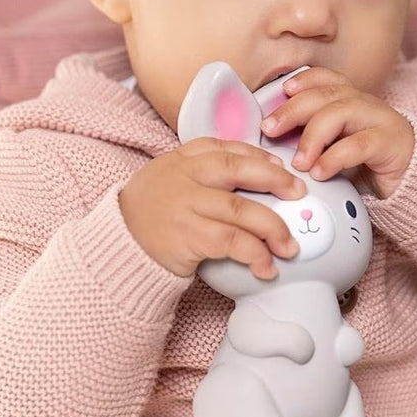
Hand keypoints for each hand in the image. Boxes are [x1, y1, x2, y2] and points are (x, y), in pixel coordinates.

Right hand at [119, 139, 305, 279]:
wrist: (117, 246)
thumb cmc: (152, 212)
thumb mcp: (173, 178)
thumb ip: (207, 170)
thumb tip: (263, 172)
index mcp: (184, 157)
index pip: (229, 148)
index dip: (260, 158)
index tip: (282, 169)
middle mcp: (186, 176)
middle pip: (239, 170)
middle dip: (276, 181)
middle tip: (299, 194)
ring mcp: (186, 205)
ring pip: (242, 210)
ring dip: (274, 228)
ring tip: (290, 246)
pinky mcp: (188, 236)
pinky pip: (232, 242)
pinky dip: (255, 254)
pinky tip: (266, 267)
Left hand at [259, 68, 414, 199]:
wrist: (413, 184)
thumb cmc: (368, 167)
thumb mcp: (335, 149)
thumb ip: (310, 140)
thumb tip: (272, 141)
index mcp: (350, 100)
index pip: (326, 79)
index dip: (304, 79)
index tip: (284, 90)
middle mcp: (365, 104)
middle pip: (326, 95)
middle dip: (294, 110)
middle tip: (270, 130)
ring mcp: (380, 121)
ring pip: (341, 113)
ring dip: (313, 136)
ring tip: (299, 162)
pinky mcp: (391, 143)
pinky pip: (359, 145)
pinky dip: (334, 158)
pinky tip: (320, 172)